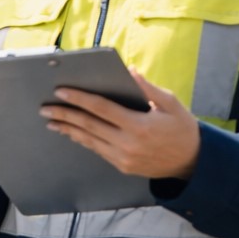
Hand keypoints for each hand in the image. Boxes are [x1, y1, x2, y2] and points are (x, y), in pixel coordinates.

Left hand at [40, 68, 200, 179]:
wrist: (192, 163)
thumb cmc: (182, 129)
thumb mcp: (171, 104)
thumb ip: (149, 88)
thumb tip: (130, 71)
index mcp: (139, 125)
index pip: (101, 109)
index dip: (79, 99)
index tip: (61, 91)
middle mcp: (128, 144)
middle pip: (88, 125)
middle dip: (64, 115)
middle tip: (45, 108)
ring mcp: (124, 158)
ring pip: (89, 140)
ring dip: (68, 130)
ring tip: (51, 121)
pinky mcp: (122, 166)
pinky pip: (97, 150)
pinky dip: (82, 140)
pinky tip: (71, 132)